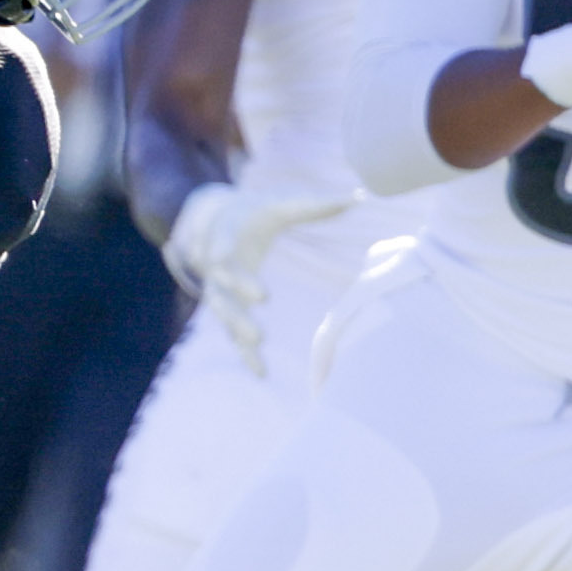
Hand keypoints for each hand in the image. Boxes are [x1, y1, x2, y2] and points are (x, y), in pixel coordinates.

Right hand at [161, 181, 354, 377]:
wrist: (212, 226)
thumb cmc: (254, 214)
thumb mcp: (277, 204)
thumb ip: (313, 205)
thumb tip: (360, 197)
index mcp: (225, 233)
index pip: (220, 239)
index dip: (220, 246)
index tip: (221, 255)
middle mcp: (216, 265)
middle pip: (221, 278)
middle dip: (238, 287)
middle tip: (262, 296)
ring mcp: (219, 291)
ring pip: (224, 312)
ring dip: (239, 326)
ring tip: (259, 341)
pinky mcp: (227, 312)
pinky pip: (233, 336)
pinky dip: (246, 355)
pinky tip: (263, 373)